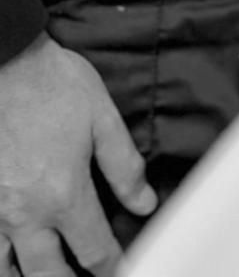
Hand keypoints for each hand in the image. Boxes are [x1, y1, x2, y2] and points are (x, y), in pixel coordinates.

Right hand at [0, 33, 155, 275]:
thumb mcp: (103, 118)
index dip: (114, 266)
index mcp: (63, 194)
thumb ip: (124, 166)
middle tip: (89, 276)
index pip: (94, 250)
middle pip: (48, 274)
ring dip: (31, 276)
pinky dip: (1, 258)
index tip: (125, 268)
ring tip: (49, 274)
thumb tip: (145, 203)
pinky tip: (11, 257)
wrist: (7, 61)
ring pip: (7, 269)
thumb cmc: (55, 84)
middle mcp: (25, 213)